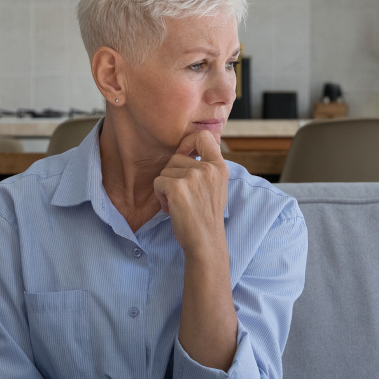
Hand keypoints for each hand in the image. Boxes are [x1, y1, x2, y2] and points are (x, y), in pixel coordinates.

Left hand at [153, 130, 228, 253]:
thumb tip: (188, 150)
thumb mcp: (216, 187)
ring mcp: (193, 177)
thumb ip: (207, 168)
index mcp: (219, 167)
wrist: (205, 242)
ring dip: (166, 187)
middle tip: (181, 195)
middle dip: (172, 174)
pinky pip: (158, 182)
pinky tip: (171, 208)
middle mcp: (208, 169)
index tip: (185, 154)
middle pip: (176, 156)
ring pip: (165, 171)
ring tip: (178, 203)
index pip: (203, 137)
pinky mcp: (178, 188)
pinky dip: (160, 195)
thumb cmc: (206, 217)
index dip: (189, 142)